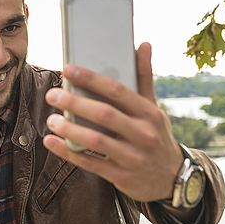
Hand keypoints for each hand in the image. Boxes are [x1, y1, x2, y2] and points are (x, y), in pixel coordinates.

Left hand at [43, 42, 182, 202]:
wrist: (172, 178)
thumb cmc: (156, 136)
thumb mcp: (154, 108)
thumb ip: (144, 78)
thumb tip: (144, 45)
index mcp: (149, 113)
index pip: (118, 91)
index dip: (91, 79)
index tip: (68, 69)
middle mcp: (143, 134)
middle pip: (104, 115)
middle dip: (75, 103)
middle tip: (52, 95)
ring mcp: (132, 157)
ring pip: (96, 140)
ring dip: (70, 129)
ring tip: (51, 120)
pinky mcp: (121, 176)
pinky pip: (90, 163)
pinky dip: (68, 152)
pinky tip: (52, 142)